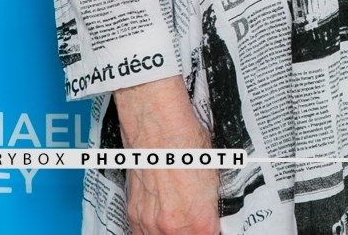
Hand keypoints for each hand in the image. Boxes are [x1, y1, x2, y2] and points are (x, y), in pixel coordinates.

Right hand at [114, 77, 219, 234]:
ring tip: (181, 220)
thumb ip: (212, 206)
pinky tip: (163, 222)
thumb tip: (214, 217)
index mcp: (199, 220)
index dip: (213, 232)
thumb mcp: (214, 176)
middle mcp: (173, 227)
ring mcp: (150, 222)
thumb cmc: (188, 143)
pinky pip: (143, 234)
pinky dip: (154, 231)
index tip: (214, 227)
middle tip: (197, 223)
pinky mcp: (133, 213)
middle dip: (193, 232)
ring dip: (174, 233)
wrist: (157, 124)